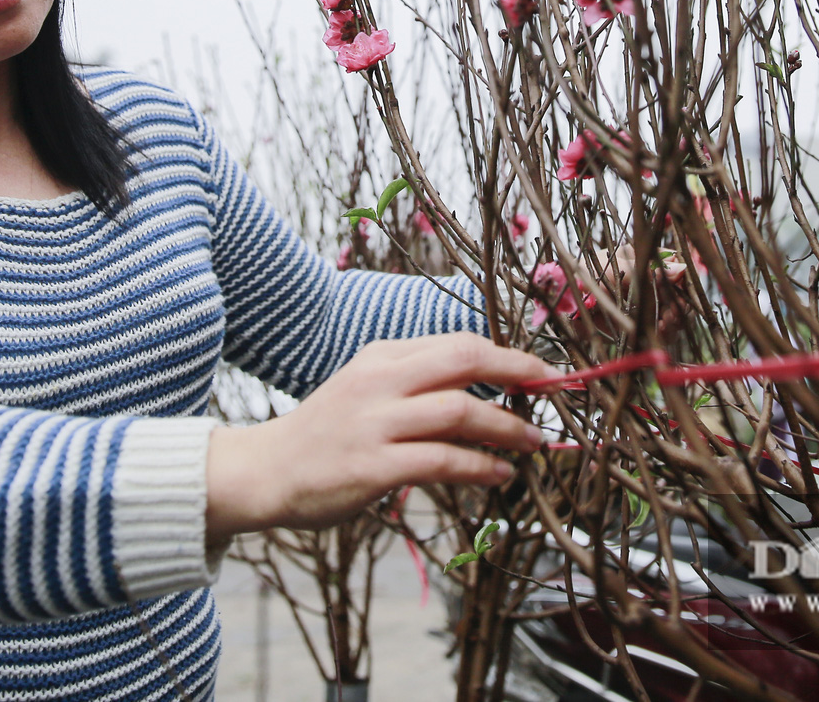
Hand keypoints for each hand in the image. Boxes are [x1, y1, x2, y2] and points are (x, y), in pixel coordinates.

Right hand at [206, 333, 547, 538]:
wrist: (264, 471)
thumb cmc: (324, 434)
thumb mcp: (364, 388)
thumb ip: (412, 380)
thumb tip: (477, 386)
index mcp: (381, 357)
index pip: (456, 343)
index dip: (506, 355)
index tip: (540, 372)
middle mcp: (380, 381)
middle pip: (463, 360)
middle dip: (517, 372)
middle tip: (554, 390)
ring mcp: (375, 423)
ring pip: (459, 412)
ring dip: (506, 427)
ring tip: (534, 442)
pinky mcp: (373, 467)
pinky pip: (440, 461)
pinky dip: (479, 467)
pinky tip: (500, 474)